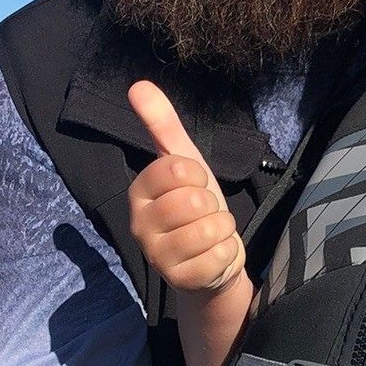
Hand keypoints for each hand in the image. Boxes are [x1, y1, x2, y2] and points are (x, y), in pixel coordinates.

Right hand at [127, 81, 246, 296]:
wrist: (212, 258)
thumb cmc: (196, 207)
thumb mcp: (186, 162)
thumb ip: (162, 124)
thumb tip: (138, 85)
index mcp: (137, 193)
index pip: (176, 169)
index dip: (196, 175)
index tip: (193, 184)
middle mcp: (140, 226)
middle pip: (193, 201)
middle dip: (211, 204)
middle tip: (203, 214)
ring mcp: (158, 257)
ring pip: (209, 228)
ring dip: (222, 229)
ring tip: (210, 234)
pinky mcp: (181, 281)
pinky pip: (220, 255)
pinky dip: (228, 252)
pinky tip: (215, 255)